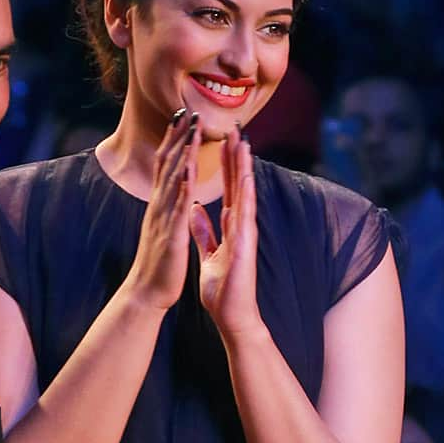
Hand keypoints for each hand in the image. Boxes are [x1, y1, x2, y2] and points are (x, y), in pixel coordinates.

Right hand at [125, 109, 200, 310]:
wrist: (146, 291)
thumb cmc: (157, 264)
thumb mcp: (161, 230)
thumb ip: (165, 210)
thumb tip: (169, 194)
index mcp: (160, 206)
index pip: (165, 167)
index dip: (172, 142)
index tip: (181, 119)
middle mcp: (158, 206)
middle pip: (167, 164)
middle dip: (177, 137)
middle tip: (186, 110)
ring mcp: (163, 218)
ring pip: (173, 178)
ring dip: (183, 152)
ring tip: (192, 129)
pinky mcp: (171, 233)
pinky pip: (178, 205)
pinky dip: (184, 184)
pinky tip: (191, 167)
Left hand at [189, 125, 263, 337]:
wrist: (232, 314)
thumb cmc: (223, 287)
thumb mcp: (209, 252)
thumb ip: (204, 230)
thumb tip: (196, 209)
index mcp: (231, 225)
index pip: (230, 187)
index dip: (227, 164)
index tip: (225, 139)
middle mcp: (241, 224)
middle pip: (240, 184)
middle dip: (238, 156)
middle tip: (237, 128)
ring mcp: (246, 233)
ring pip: (246, 194)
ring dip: (245, 169)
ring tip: (244, 143)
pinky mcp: (245, 246)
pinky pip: (245, 216)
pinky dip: (246, 196)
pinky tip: (247, 178)